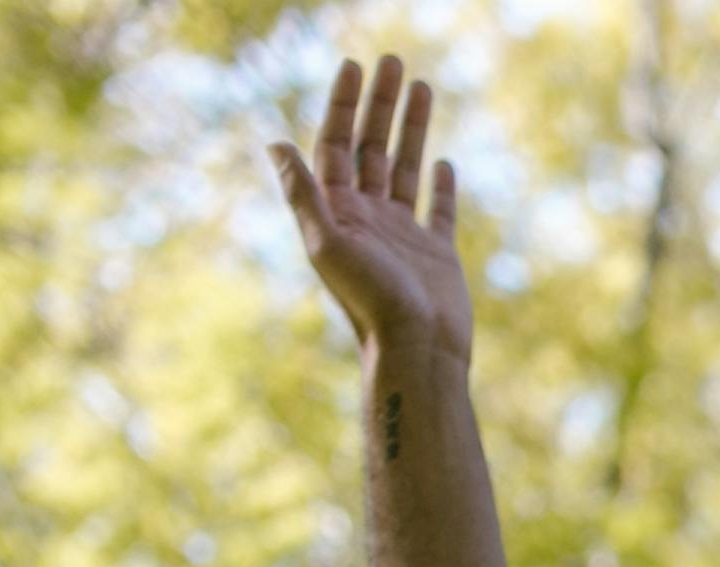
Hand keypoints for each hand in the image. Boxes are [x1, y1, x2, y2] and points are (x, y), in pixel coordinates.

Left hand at [275, 55, 470, 364]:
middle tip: (392, 61)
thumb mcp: (328, 242)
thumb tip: (276, 143)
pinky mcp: (436, 254)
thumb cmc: (371, 302)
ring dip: (412, 128)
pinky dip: (441, 187)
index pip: (337, 145)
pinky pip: (438, 211)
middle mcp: (368, 219)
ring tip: (423, 86)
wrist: (418, 351)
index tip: (355, 67)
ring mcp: (403, 235)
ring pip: (404, 167)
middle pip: (371, 147)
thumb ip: (303, 193)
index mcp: (338, 213)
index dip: (343, 105)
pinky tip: (443, 164)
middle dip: (380, 104)